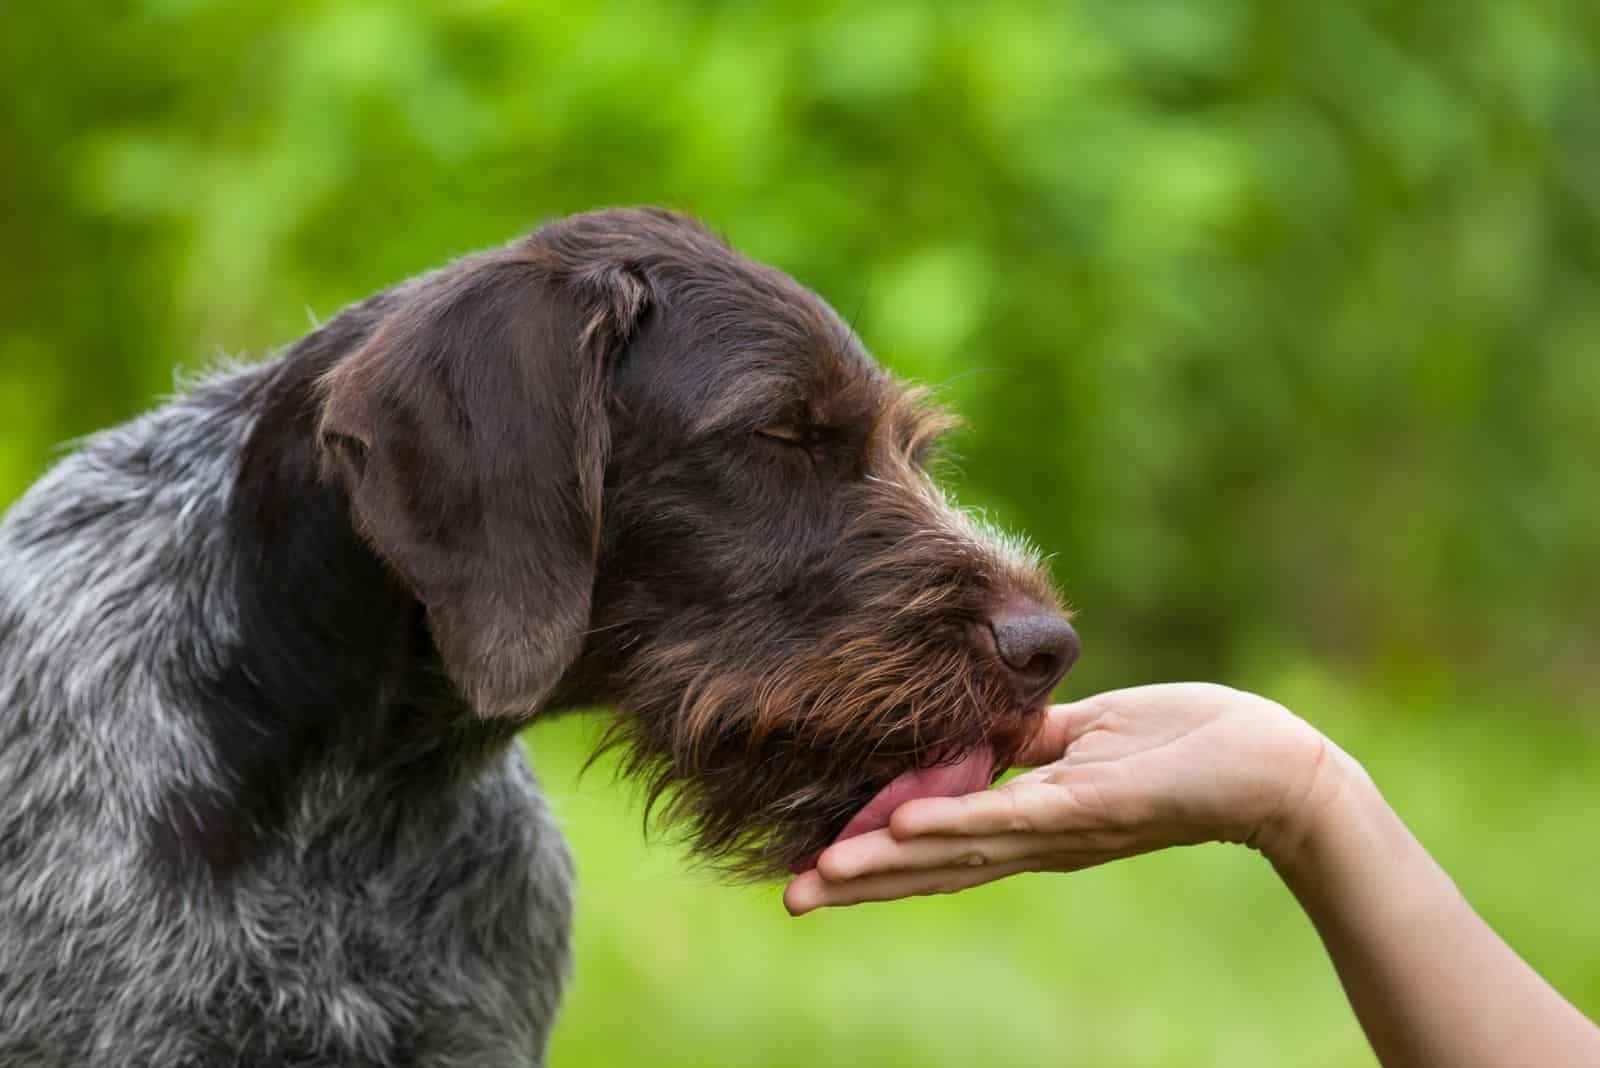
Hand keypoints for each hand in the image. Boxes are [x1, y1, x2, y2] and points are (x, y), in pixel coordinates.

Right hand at [784, 682, 1344, 914]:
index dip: (878, 859)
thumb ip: (1032, 744)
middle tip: (791, 900)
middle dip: (862, 881)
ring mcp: (1065, 827)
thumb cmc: (1186, 743)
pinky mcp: (1097, 808)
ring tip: (827, 869)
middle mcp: (1040, 839)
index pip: (941, 847)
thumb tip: (983, 732)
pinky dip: (960, 824)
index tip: (815, 868)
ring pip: (963, 850)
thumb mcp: (1089, 739)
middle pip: (938, 867)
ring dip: (892, 862)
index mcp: (1034, 821)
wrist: (1272, 764)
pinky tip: (908, 827)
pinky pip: (1017, 817)